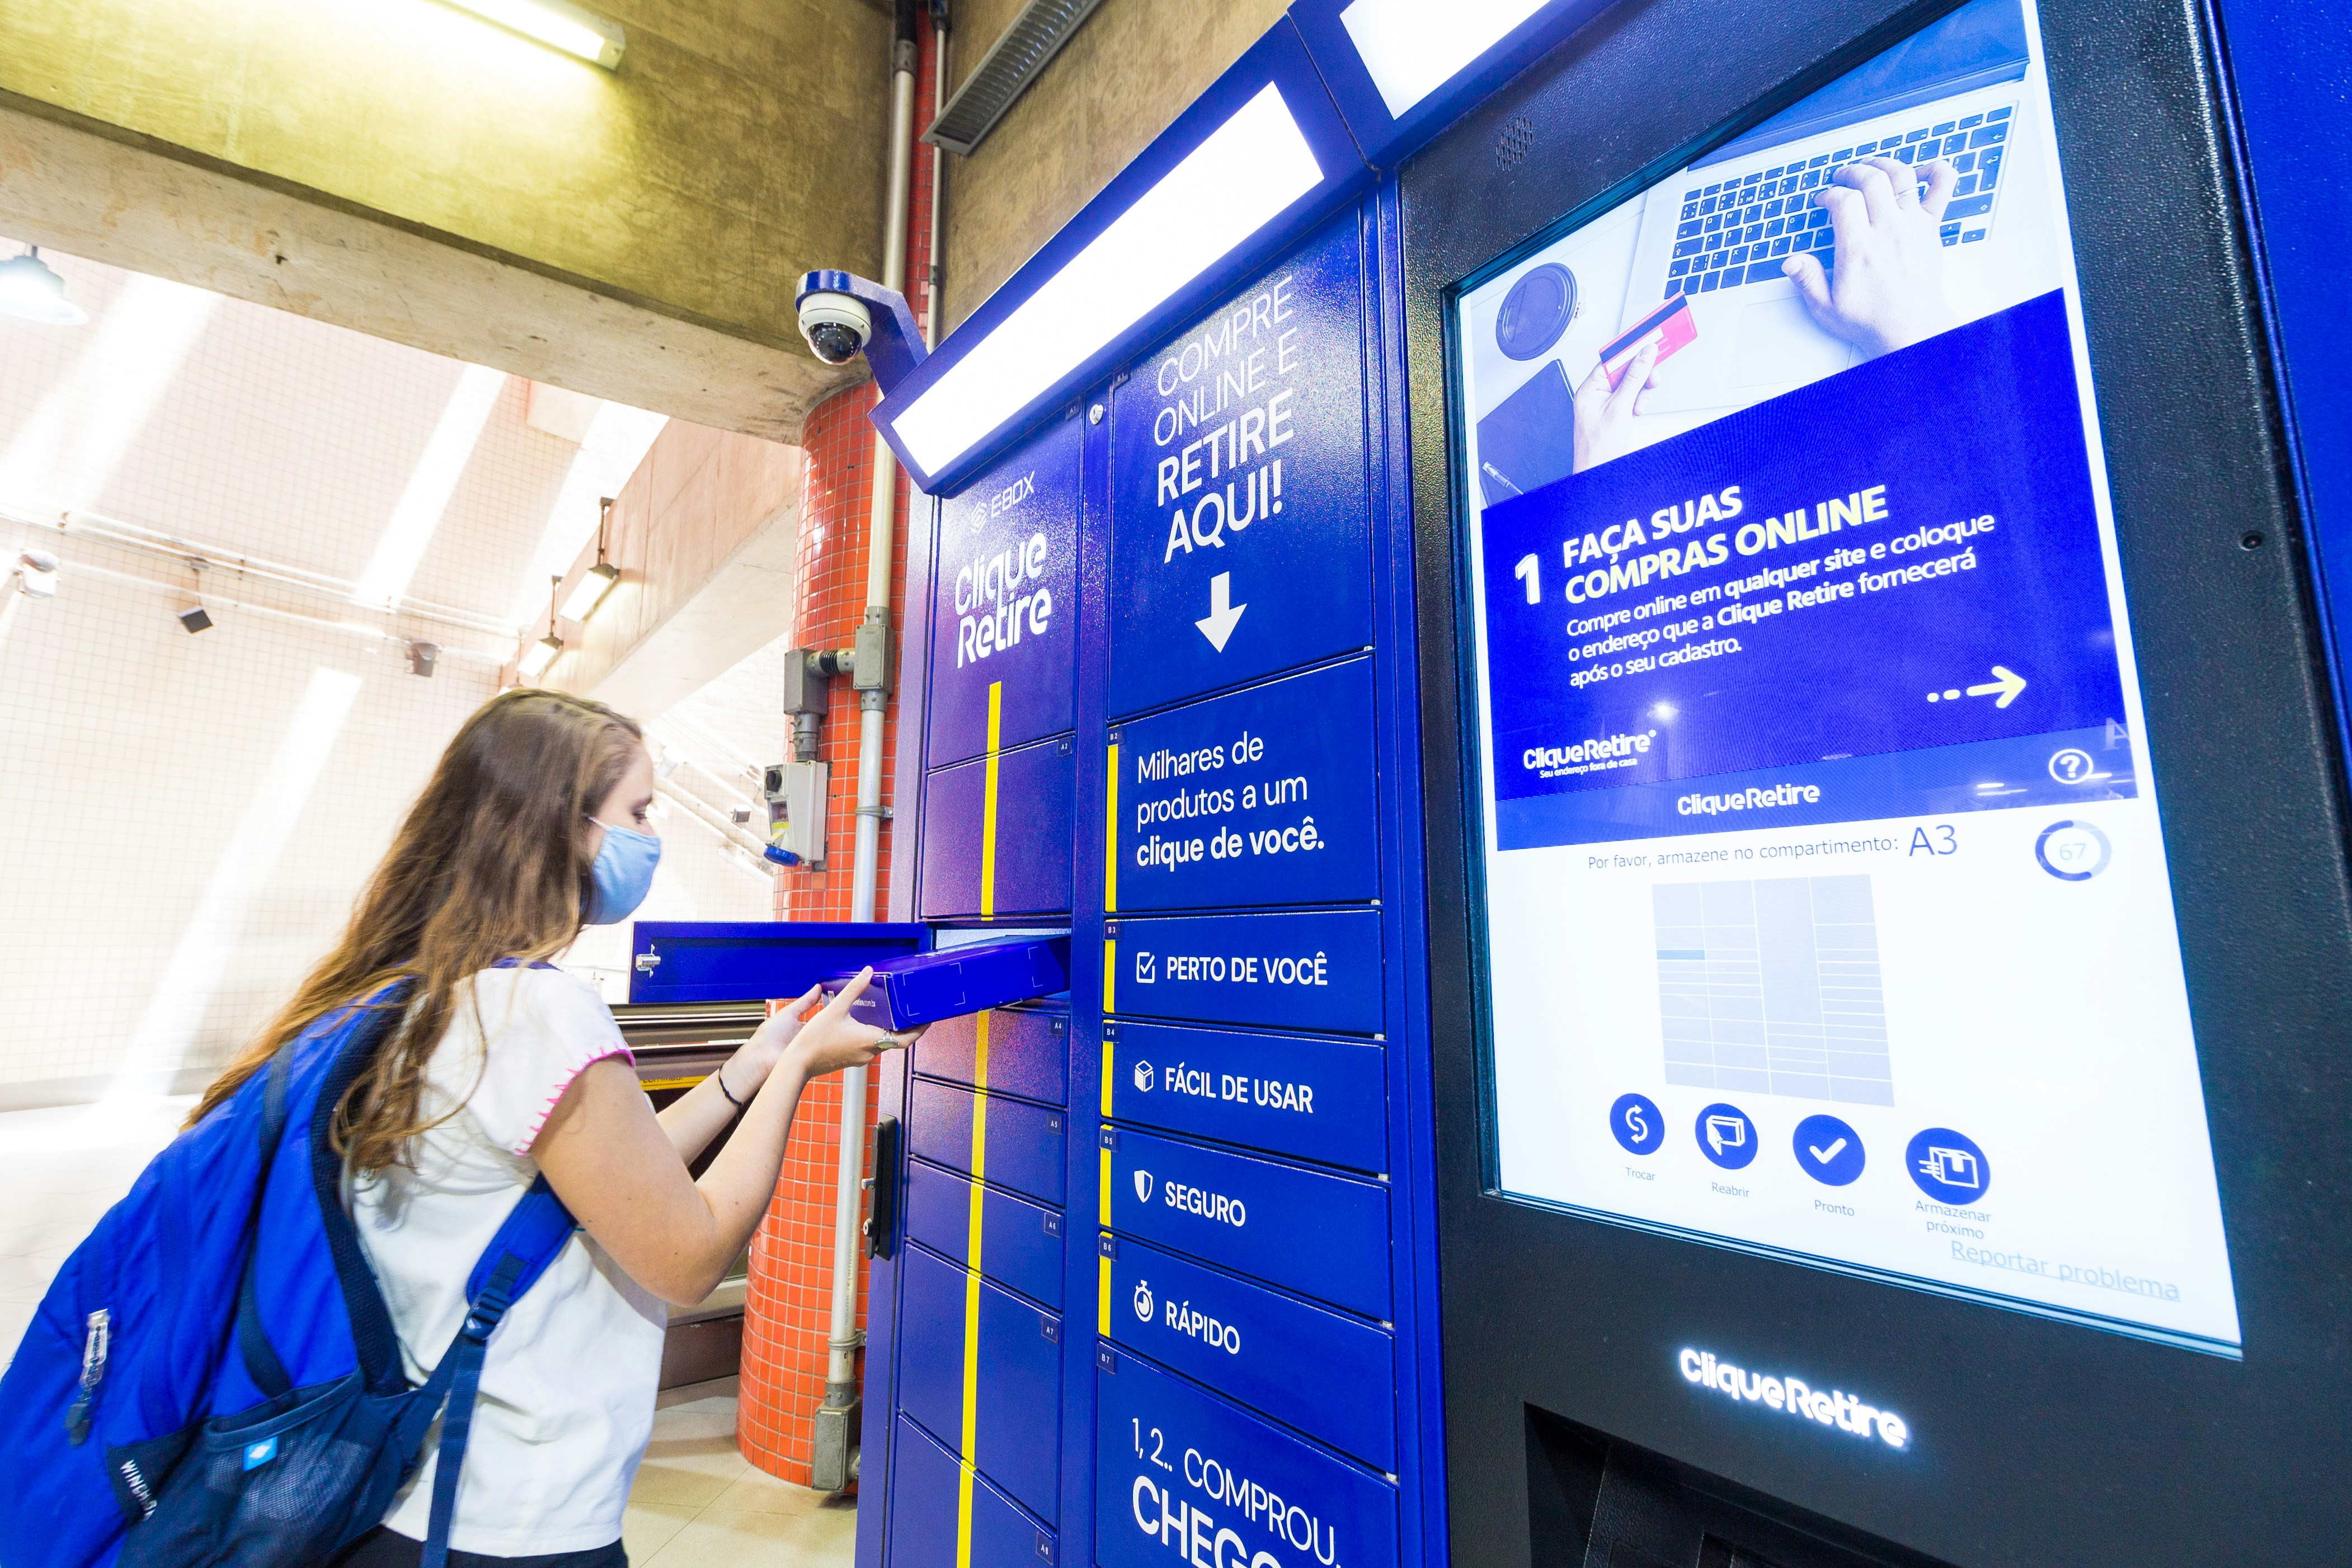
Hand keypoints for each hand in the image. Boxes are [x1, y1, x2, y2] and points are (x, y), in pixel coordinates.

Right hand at [773, 968, 914, 1082]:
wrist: (798, 1063)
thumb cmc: (815, 1039)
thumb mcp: (836, 1009)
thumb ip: (854, 989)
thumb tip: (867, 971)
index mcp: (870, 1040)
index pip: (905, 1040)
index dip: (919, 1030)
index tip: (928, 1020)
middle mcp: (870, 1052)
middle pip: (896, 1041)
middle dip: (905, 1027)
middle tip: (911, 1012)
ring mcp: (861, 1058)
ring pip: (882, 1043)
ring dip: (889, 1030)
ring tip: (892, 1013)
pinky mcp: (852, 1059)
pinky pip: (870, 1046)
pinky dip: (875, 1035)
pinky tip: (868, 1023)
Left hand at [1571, 341, 1657, 473]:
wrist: (1597, 471)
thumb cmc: (1599, 447)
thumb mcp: (1621, 408)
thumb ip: (1634, 379)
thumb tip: (1644, 356)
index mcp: (1589, 388)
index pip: (1611, 359)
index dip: (1631, 351)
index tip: (1648, 343)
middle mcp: (1594, 393)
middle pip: (1623, 370)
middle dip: (1639, 376)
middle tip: (1652, 380)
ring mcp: (1603, 403)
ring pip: (1629, 385)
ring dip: (1639, 393)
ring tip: (1637, 407)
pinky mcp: (1612, 411)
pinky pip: (1628, 398)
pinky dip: (1636, 403)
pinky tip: (1635, 413)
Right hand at [1783, 156, 1958, 357]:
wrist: (1911, 328)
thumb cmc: (1872, 319)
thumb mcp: (1826, 307)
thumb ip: (1807, 280)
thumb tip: (1791, 261)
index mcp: (1859, 246)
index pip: (1843, 200)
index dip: (1829, 194)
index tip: (1824, 201)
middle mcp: (1887, 229)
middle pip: (1871, 179)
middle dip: (1852, 171)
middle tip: (1843, 178)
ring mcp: (1912, 225)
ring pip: (1901, 176)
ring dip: (1884, 164)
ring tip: (1872, 167)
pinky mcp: (1930, 227)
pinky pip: (1941, 188)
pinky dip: (1936, 172)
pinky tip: (1923, 171)